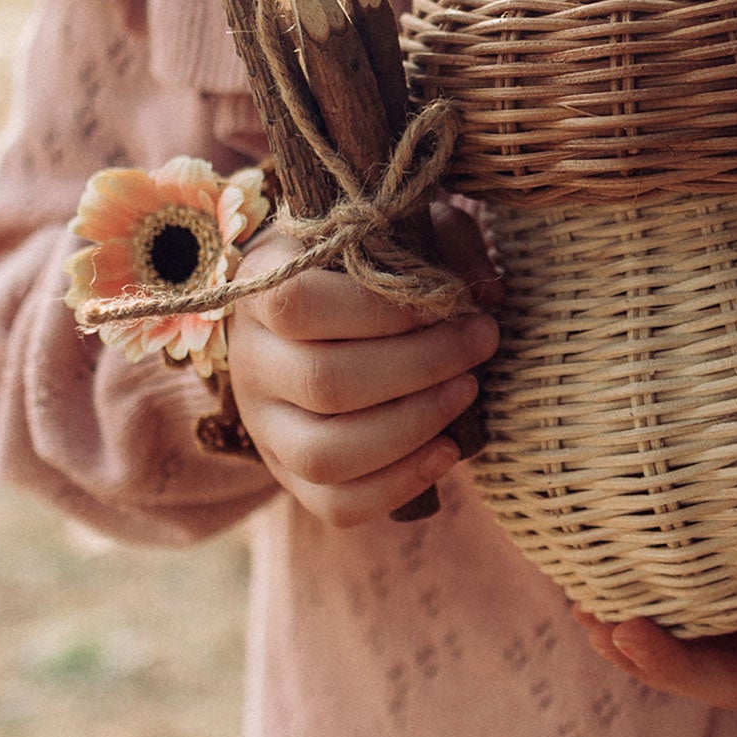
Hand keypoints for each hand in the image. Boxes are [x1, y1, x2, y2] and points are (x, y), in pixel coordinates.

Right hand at [226, 199, 500, 526]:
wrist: (322, 320)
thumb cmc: (366, 269)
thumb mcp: (399, 233)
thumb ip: (443, 244)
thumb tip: (486, 294)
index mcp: (261, 287)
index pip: (298, 303)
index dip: (380, 309)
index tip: (448, 301)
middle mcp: (250, 361)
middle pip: (325, 382)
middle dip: (422, 366)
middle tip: (482, 342)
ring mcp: (265, 426)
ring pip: (326, 453)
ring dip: (413, 425)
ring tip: (468, 391)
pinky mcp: (290, 474)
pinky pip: (336, 503)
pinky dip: (400, 484)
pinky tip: (449, 450)